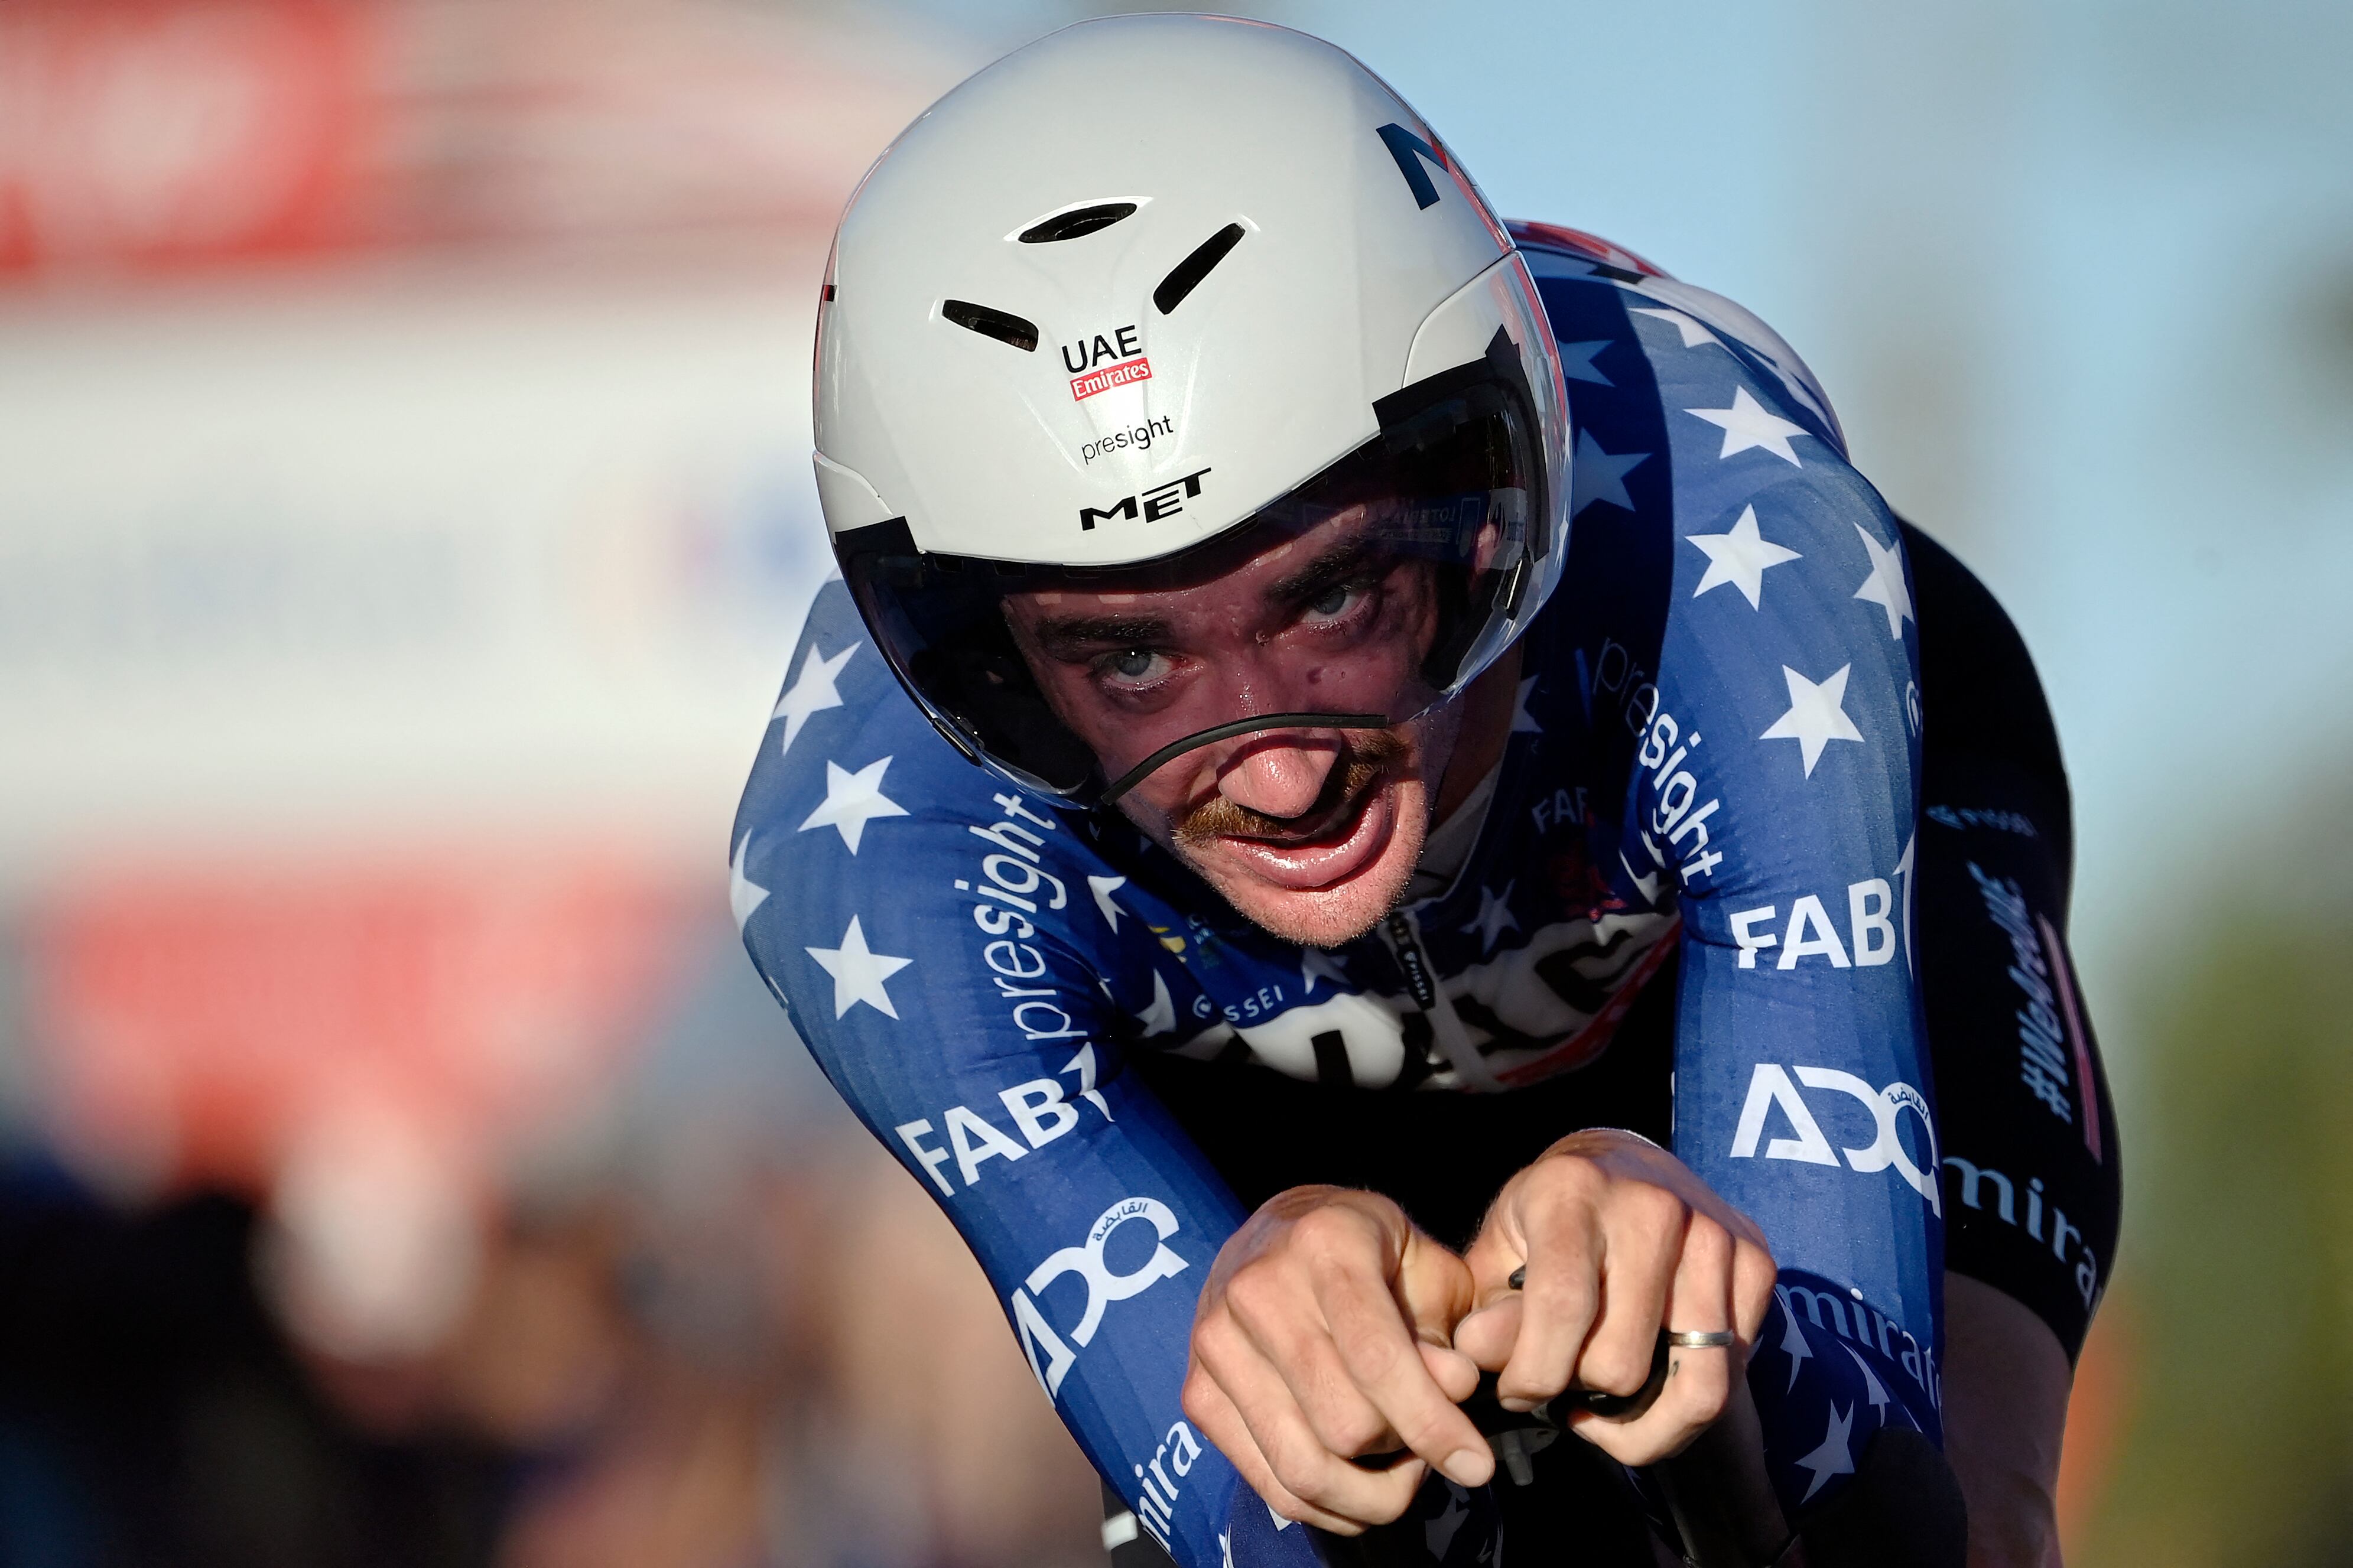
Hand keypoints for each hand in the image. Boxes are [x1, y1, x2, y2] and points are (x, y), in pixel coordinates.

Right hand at [1182, 1186, 1492, 1533]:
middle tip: (1429, 1441)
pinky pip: (1269, 1483)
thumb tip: (1452, 1391)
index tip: (1476, 1465)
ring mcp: (1216, 1342)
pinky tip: (1358, 1486)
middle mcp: (1257, 1289)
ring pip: (1301, 1466)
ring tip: (1400, 1472)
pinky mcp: (1197, 1391)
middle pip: (1343, 1422)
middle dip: (1404, 1450)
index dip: (1433, 1424)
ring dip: (1368, 1493)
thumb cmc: (1370, 1252)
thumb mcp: (1427, 1269)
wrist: (1277, 1234)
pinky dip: (1327, 1506)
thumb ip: (1446, 1332)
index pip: (1377, 1359)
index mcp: (1323, 1243)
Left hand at [1453, 1130, 1775, 1466]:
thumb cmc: (1547, 1221)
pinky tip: (1650, 1380)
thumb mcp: (1498, 1254)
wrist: (1624, 1167)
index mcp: (1573, 1191)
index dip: (1533, 1375)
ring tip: (1604, 1407)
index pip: (1561, 1307)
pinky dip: (1687, 1405)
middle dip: (1581, 1393)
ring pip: (1695, 1384)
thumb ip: (1490, 1311)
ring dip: (1643, 1420)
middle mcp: (1652, 1205)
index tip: (1517, 1395)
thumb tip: (1478, 1355)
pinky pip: (1733, 1375)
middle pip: (1622, 1361)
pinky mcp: (1756, 1262)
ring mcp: (1714, 1233)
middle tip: (1562, 1383)